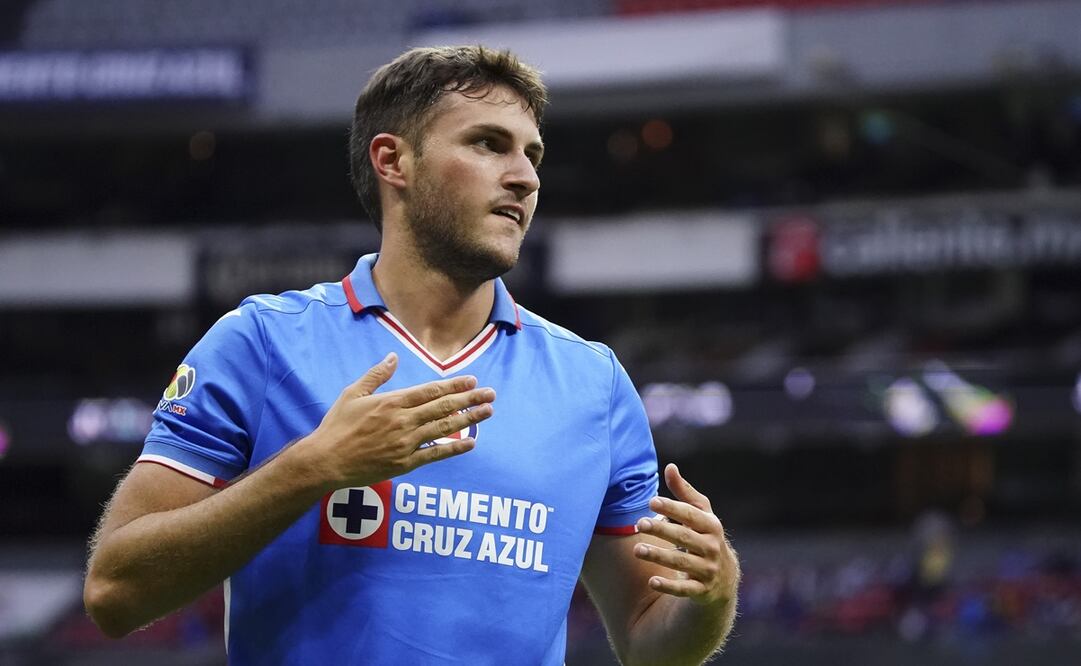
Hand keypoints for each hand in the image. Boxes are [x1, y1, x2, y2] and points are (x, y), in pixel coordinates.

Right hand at [304, 352, 494, 488]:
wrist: (326, 461)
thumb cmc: (337, 426)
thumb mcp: (353, 394)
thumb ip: (376, 375)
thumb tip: (393, 357)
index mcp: (392, 402)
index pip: (431, 391)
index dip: (454, 385)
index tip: (472, 381)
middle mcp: (403, 421)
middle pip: (443, 407)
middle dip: (470, 400)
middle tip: (490, 394)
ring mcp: (405, 443)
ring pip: (444, 428)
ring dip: (469, 419)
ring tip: (487, 412)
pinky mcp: (404, 463)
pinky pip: (435, 454)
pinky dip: (454, 448)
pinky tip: (470, 443)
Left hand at [632, 463, 739, 605]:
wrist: (725, 578)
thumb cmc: (706, 536)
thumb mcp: (701, 514)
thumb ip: (684, 492)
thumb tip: (669, 467)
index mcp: (711, 526)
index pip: (690, 515)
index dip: (672, 508)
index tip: (652, 501)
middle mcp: (712, 547)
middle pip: (684, 537)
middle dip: (662, 530)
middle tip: (639, 524)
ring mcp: (708, 570)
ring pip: (682, 562)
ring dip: (659, 555)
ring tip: (637, 549)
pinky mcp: (702, 591)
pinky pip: (685, 589)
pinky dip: (669, 586)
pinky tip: (652, 582)